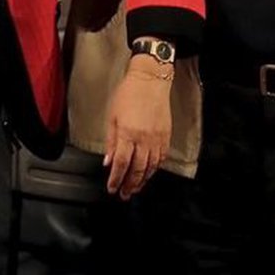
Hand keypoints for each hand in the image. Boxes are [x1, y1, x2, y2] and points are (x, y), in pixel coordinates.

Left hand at [104, 55, 172, 199]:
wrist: (150, 80)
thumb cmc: (129, 93)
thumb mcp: (112, 116)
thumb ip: (111, 140)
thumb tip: (108, 161)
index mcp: (127, 133)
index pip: (121, 164)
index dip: (116, 179)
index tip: (112, 188)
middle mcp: (143, 139)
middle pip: (137, 170)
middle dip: (129, 185)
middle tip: (124, 195)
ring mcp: (157, 139)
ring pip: (150, 167)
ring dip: (142, 181)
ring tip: (135, 188)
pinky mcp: (166, 136)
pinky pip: (161, 158)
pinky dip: (154, 169)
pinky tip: (149, 174)